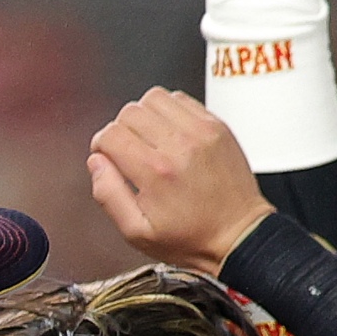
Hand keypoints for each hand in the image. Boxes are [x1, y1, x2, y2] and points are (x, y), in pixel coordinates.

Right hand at [89, 86, 272, 271]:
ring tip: (150, 139)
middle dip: (121, 130)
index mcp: (155, 172)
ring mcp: (201, 132)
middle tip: (130, 150)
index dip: (102, 145)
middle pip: (129, 112)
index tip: (109, 156)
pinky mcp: (217, 126)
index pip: (111, 134)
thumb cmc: (192, 237)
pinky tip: (171, 133)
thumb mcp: (138, 232)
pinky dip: (170, 110)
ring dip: (145, 115)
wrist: (240, 235)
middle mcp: (179, 146)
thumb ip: (108, 195)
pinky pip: (181, 99)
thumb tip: (96, 162)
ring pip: (154, 98)